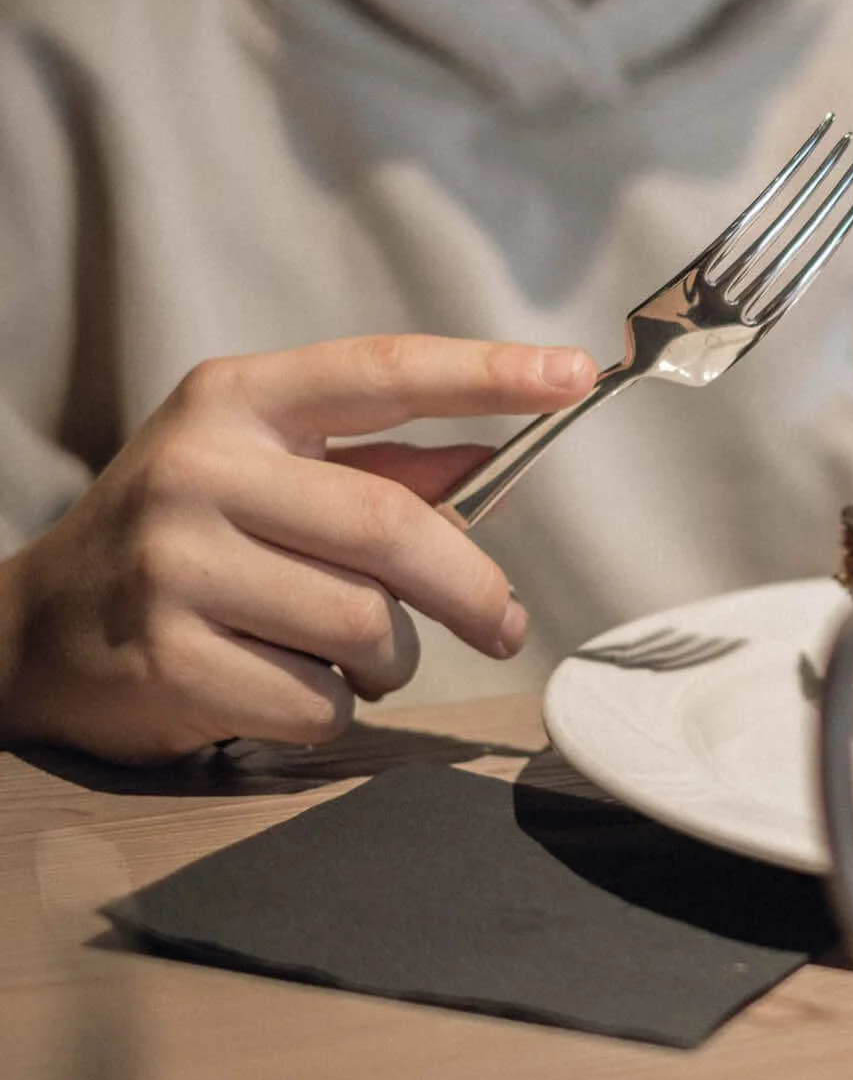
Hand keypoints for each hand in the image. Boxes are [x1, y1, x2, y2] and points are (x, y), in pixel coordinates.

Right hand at [0, 335, 595, 763]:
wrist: (33, 630)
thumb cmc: (180, 537)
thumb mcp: (262, 470)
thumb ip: (378, 464)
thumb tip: (494, 462)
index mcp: (236, 401)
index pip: (380, 372)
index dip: (484, 374)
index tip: (572, 375)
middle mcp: (201, 469)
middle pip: (393, 527)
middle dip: (472, 587)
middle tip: (505, 622)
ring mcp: (177, 566)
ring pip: (365, 626)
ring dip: (385, 659)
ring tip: (341, 654)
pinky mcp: (169, 659)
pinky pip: (317, 699)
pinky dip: (329, 708)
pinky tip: (280, 687)